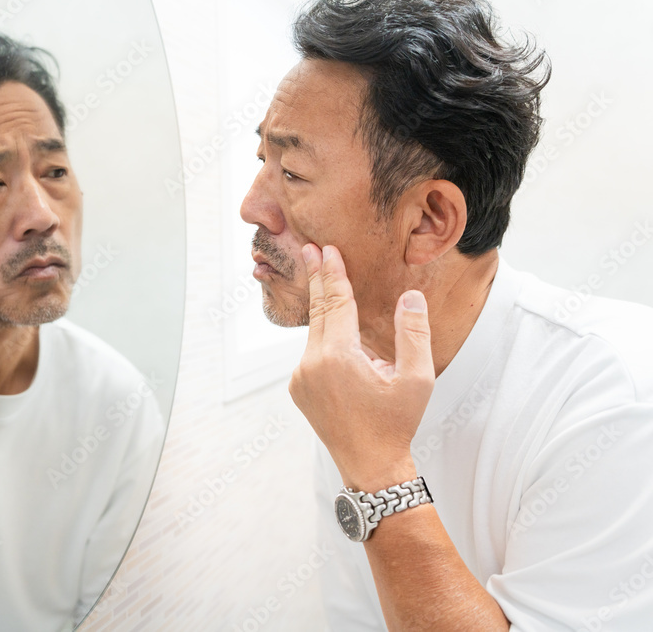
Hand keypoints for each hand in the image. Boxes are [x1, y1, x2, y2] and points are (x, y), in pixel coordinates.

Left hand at [288, 244, 434, 490]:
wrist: (370, 466)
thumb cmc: (396, 424)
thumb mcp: (416, 379)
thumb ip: (413, 334)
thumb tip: (410, 296)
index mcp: (338, 356)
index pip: (336, 303)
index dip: (334, 274)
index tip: (327, 249)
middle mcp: (311, 363)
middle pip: (318, 311)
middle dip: (318, 279)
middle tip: (310, 248)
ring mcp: (300, 377)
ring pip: (314, 333)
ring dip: (322, 308)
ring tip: (322, 278)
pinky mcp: (298, 388)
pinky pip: (311, 353)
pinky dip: (322, 336)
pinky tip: (333, 328)